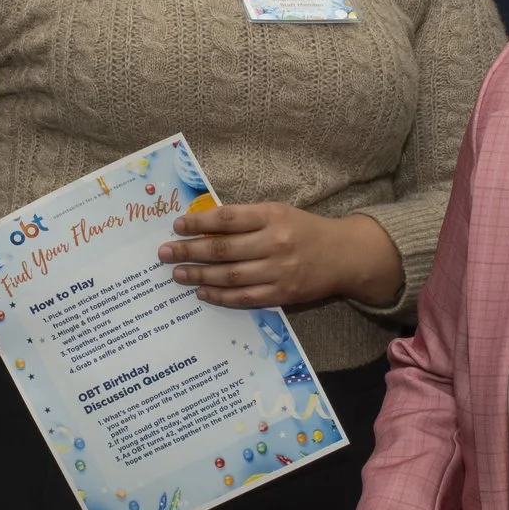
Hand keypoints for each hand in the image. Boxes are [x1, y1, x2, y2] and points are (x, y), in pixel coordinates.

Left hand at [161, 205, 399, 307]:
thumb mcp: (278, 212)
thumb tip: (202, 226)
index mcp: (272, 216)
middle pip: (223, 249)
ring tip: (177, 274)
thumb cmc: (304, 229)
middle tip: (164, 253)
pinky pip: (244, 297)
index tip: (177, 226)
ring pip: (229, 275)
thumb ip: (245, 219)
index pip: (227, 218)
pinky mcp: (282, 294)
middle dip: (189, 251)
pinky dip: (220, 295)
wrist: (343, 256)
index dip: (199, 223)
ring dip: (199, 275)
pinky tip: (202, 292)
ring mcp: (278, 271)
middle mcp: (274, 243)